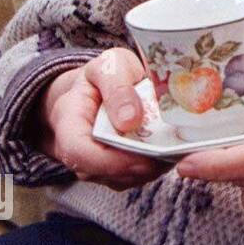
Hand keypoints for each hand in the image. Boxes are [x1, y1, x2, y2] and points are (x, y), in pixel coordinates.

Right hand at [35, 48, 167, 189]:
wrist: (107, 85)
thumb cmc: (106, 74)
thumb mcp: (110, 66)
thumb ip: (117, 87)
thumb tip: (129, 120)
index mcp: (67, 120)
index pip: (78, 153)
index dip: (110, 160)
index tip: (144, 153)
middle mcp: (77, 150)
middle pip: (104, 172)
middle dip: (140, 165)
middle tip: (172, 151)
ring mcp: (97, 164)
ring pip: (124, 179)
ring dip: (152, 167)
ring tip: (176, 146)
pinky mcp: (117, 170)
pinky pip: (136, 177)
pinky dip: (156, 166)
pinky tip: (172, 147)